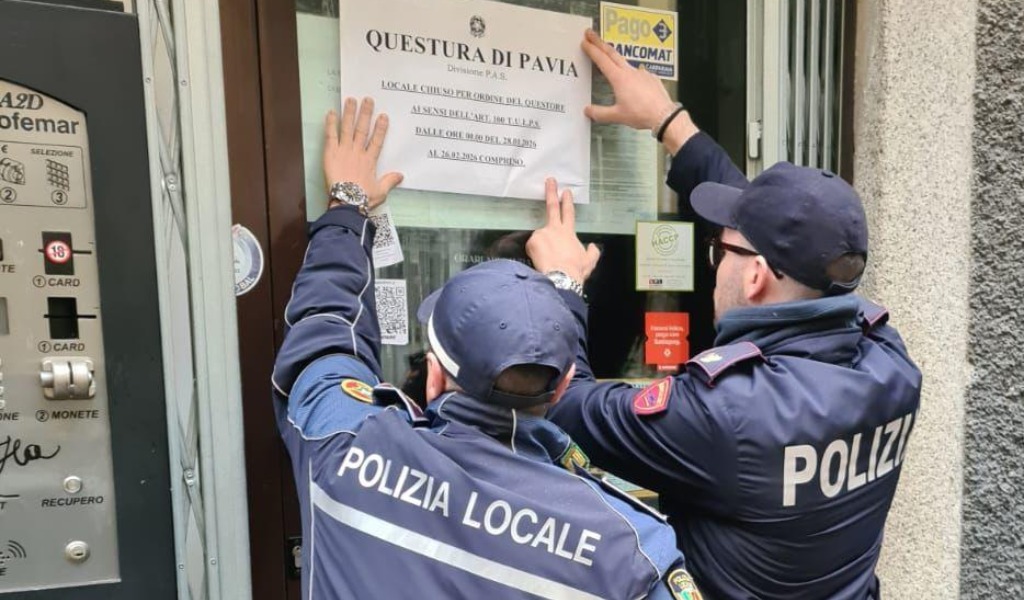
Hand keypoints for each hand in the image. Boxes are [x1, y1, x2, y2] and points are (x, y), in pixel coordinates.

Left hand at [323, 97, 402, 209]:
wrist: (347, 201)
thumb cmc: (363, 198)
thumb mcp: (380, 191)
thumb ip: (390, 181)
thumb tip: (400, 176)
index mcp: (370, 161)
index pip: (377, 141)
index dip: (380, 128)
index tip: (383, 116)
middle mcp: (358, 152)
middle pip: (362, 130)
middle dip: (365, 114)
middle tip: (367, 100)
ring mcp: (344, 151)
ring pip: (347, 128)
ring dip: (349, 114)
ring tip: (351, 100)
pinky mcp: (331, 153)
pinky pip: (331, 135)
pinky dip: (331, 124)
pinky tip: (331, 113)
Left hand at [526, 178, 600, 282]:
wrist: (561, 277)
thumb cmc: (575, 270)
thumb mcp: (589, 261)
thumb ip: (592, 252)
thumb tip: (593, 246)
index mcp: (569, 233)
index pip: (568, 213)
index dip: (567, 201)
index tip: (565, 191)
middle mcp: (555, 229)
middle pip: (552, 208)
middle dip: (551, 192)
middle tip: (550, 181)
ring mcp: (542, 234)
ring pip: (540, 239)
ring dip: (542, 249)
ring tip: (547, 262)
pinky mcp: (532, 241)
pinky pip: (532, 248)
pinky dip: (535, 255)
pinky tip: (541, 262)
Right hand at [581, 29, 697, 151]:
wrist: (664, 115)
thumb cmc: (642, 114)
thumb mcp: (617, 116)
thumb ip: (600, 113)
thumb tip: (588, 111)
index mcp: (619, 79)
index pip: (602, 60)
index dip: (592, 50)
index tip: (585, 42)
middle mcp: (630, 72)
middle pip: (612, 53)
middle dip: (600, 42)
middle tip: (591, 34)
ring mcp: (642, 73)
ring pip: (625, 61)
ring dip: (614, 57)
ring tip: (609, 57)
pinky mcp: (651, 78)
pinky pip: (638, 72)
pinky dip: (631, 73)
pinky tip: (631, 80)